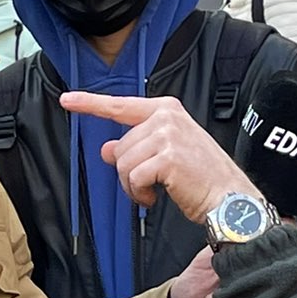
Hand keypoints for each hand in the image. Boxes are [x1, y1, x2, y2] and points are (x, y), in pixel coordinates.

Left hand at [60, 91, 255, 222]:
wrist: (229, 197)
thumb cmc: (202, 177)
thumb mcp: (167, 155)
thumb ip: (137, 146)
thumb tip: (106, 149)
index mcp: (166, 110)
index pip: (120, 106)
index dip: (90, 104)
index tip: (67, 99)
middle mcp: (166, 117)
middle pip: (120, 146)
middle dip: (129, 172)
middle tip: (150, 185)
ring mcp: (167, 135)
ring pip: (123, 164)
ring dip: (134, 186)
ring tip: (154, 192)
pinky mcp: (167, 157)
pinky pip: (133, 177)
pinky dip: (140, 194)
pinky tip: (155, 197)